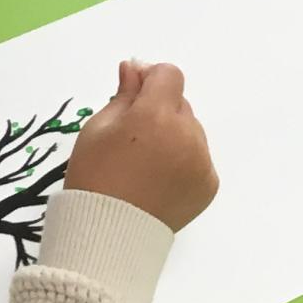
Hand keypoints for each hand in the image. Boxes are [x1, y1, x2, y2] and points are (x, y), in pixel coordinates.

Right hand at [64, 60, 217, 231]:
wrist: (107, 234)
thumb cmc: (94, 177)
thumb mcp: (97, 129)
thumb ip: (123, 94)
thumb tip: (135, 68)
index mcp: (156, 115)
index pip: (169, 75)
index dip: (150, 79)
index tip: (133, 93)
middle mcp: (187, 134)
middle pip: (179, 104)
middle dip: (159, 110)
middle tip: (133, 138)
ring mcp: (202, 161)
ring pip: (191, 131)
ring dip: (173, 136)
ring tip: (145, 163)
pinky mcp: (208, 184)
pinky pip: (198, 158)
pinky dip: (182, 162)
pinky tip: (158, 179)